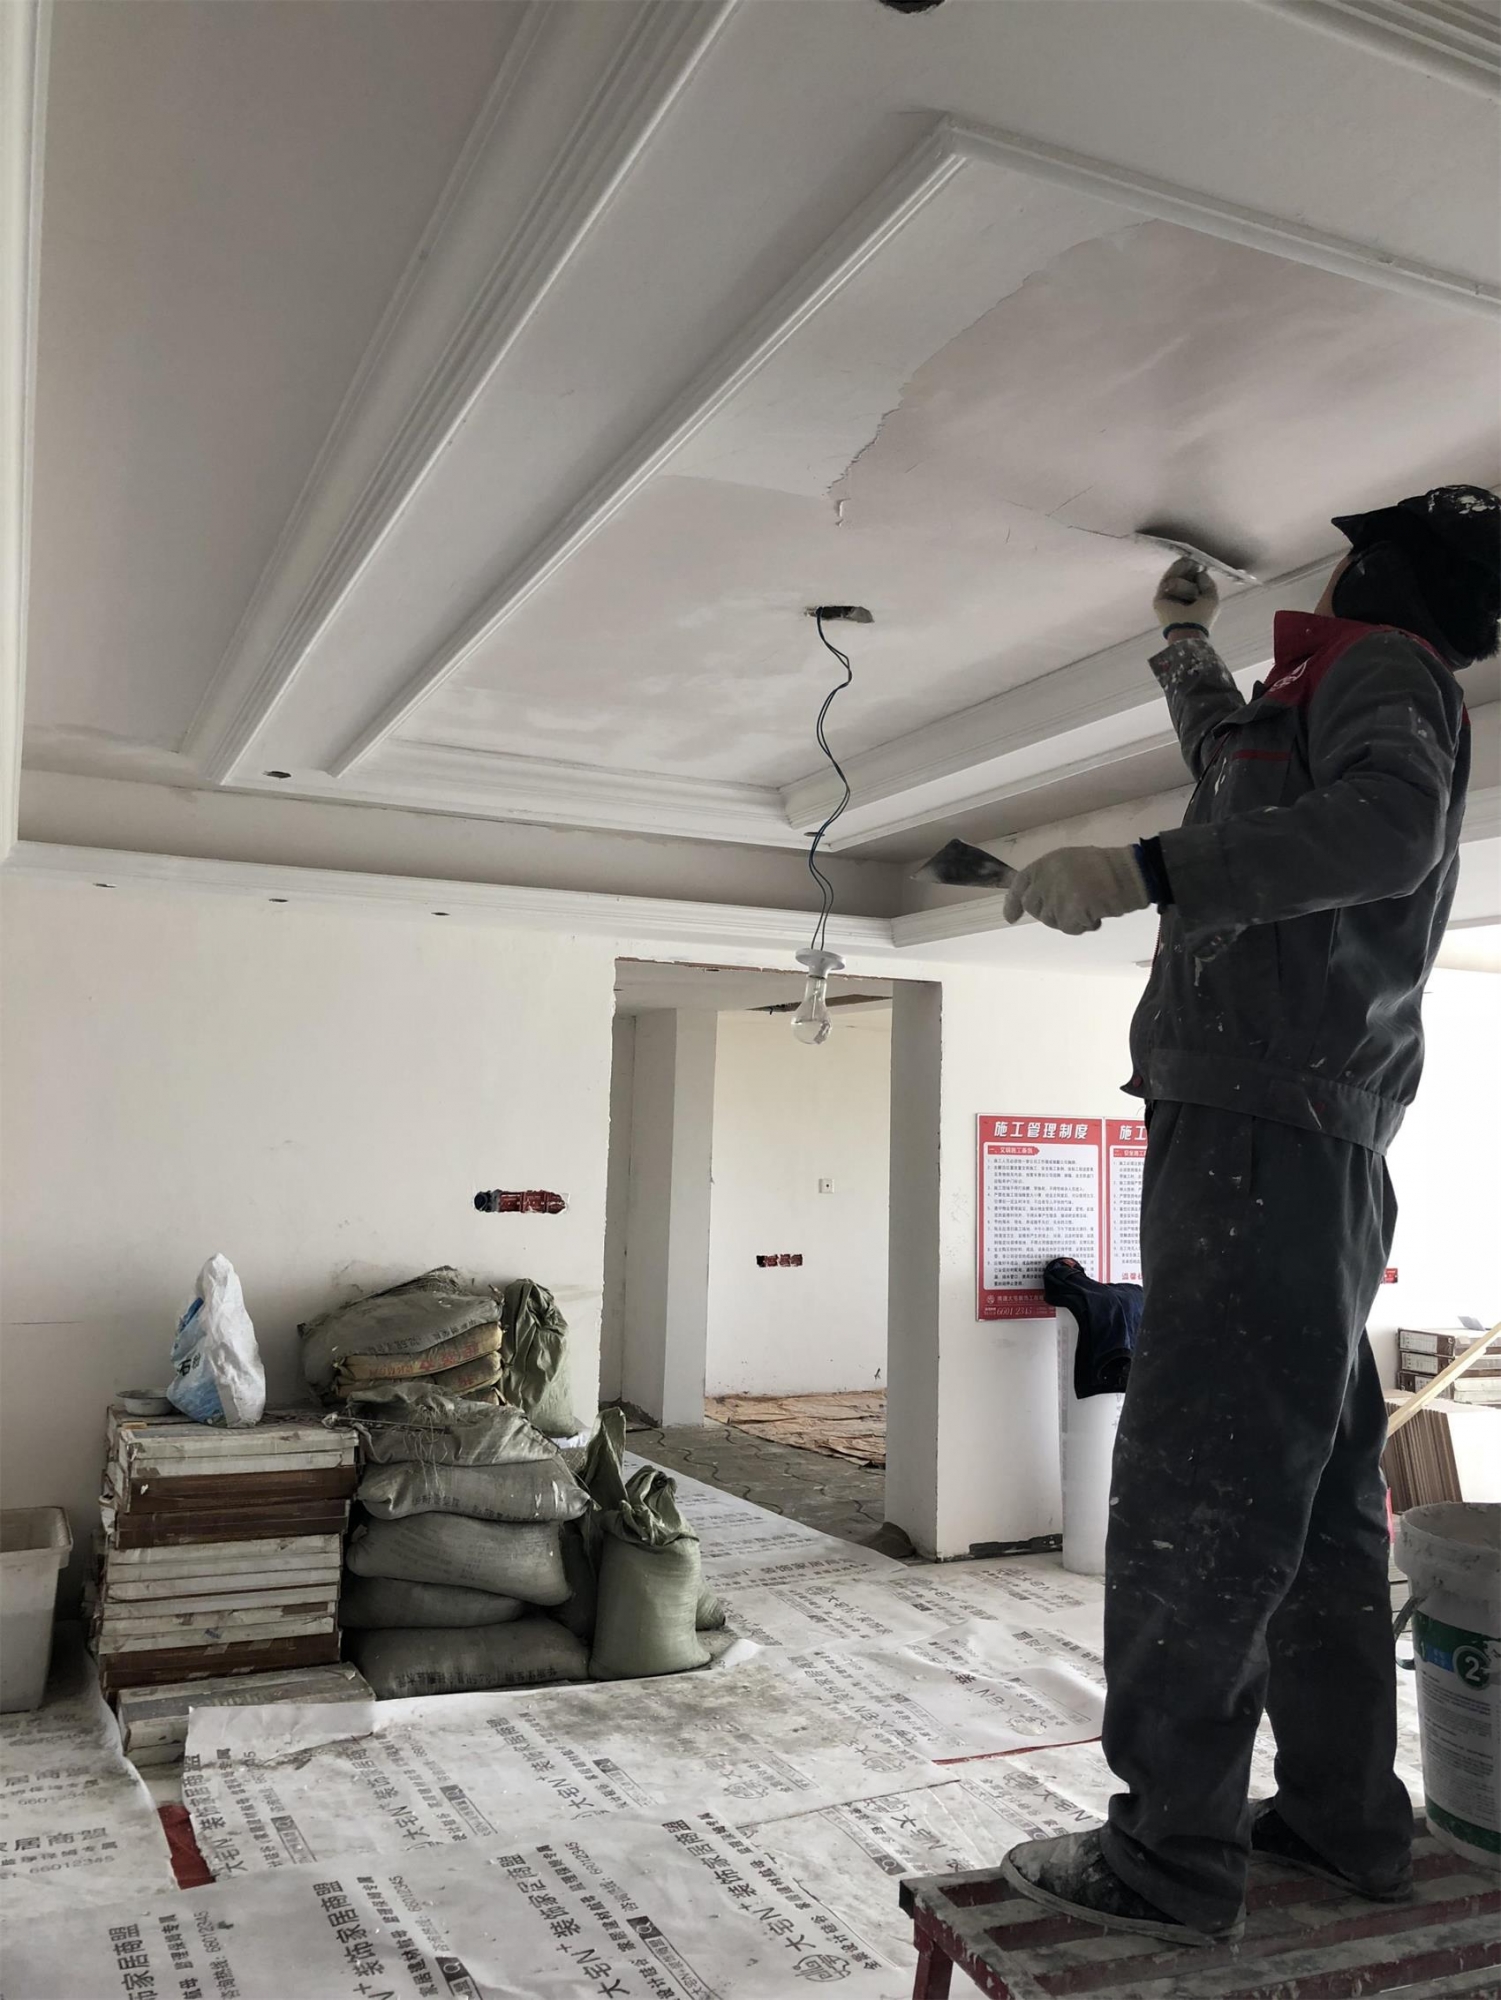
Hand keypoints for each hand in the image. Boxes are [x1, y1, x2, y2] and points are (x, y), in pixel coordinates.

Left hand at [1004, 846, 1149, 933]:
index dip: (1012, 902)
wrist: (1128, 874)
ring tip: (1090, 906)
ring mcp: (1056, 895)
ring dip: (1068, 920)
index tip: (1011, 918)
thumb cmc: (1106, 868)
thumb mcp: (1071, 863)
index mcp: (1046, 863)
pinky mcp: (1068, 911)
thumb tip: (1038, 899)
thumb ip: (1051, 877)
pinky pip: (1068, 928)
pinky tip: (1096, 914)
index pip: (1020, 884)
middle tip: (1071, 909)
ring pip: (1051, 920)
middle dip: (1049, 913)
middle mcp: (1046, 878)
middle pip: (1033, 907)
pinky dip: (1082, 926)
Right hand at [1153, 557, 1218, 634]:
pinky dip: (1173, 571)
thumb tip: (1201, 573)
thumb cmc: (1202, 617)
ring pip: (1174, 579)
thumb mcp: (1212, 599)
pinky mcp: (1160, 599)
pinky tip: (1180, 563)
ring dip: (1181, 569)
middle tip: (1192, 560)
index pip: (1192, 585)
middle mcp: (1180, 601)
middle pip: (1182, 580)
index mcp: (1192, 604)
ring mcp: (1169, 600)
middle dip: (1188, 570)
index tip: (1199, 565)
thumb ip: (1208, 585)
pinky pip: (1166, 581)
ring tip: (1187, 561)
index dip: (1196, 574)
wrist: (1187, 629)